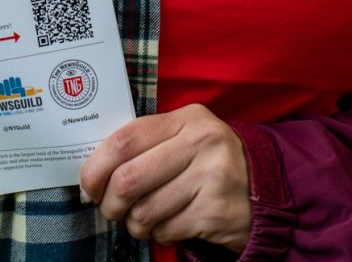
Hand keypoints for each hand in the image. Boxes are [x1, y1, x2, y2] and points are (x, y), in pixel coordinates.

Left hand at [79, 104, 251, 250]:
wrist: (263, 187)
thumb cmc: (207, 160)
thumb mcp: (184, 136)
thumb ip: (146, 144)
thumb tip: (95, 172)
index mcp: (186, 118)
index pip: (126, 139)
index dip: (97, 166)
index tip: (89, 185)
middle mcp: (201, 142)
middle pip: (129, 179)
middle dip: (110, 203)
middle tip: (111, 209)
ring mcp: (212, 178)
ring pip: (145, 211)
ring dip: (135, 223)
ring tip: (142, 219)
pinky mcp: (217, 212)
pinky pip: (167, 230)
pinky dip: (159, 234)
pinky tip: (169, 224)